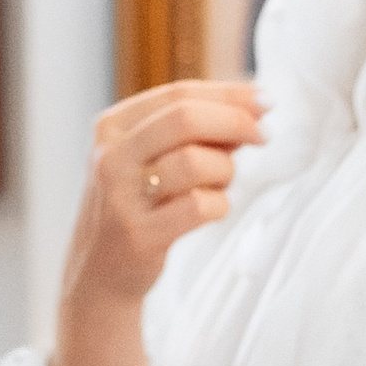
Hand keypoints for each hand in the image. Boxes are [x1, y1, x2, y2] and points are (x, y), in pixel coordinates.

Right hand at [58, 81, 264, 315]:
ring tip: (222, 184)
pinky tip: (212, 209)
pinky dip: (219, 205)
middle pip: (186, 118)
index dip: (229, 94)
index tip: (265, 101)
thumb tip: (251, 109)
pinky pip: (200, 206)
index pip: (178, 94)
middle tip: (263, 135)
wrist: (100, 271)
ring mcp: (121, 196)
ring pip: (195, 161)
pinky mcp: (139, 234)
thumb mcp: (152, 159)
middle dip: (236, 121)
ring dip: (225, 171)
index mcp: (112, 126)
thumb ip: (195, 133)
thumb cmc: (139, 206)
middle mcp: (111, 156)